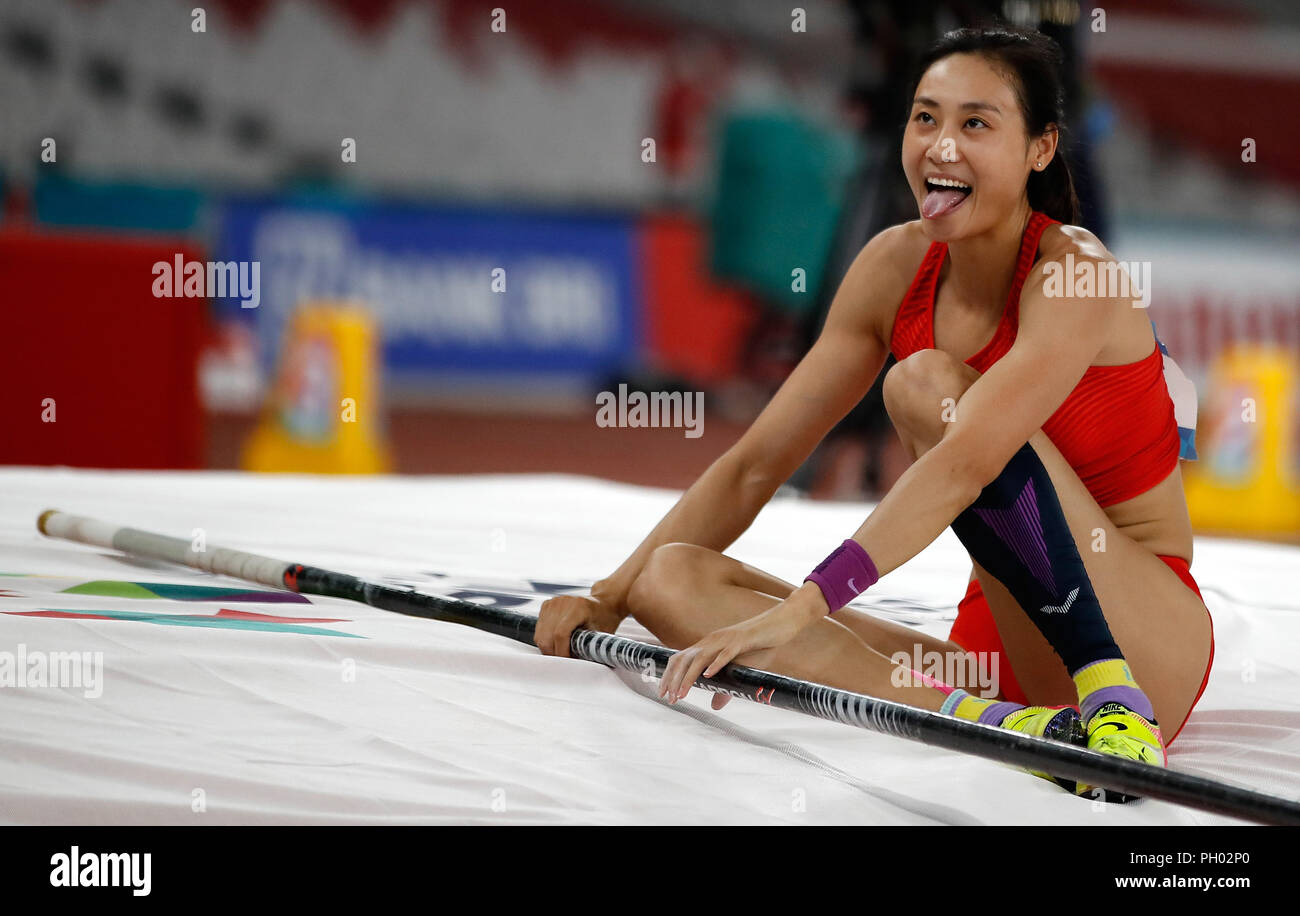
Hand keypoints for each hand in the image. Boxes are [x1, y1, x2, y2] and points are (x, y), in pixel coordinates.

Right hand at [535, 592, 622, 657]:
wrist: (603, 602)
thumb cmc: (605, 618)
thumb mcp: (601, 634)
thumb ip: (588, 648)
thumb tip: (576, 666)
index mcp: (579, 607)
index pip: (560, 634)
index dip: (561, 652)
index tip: (567, 662)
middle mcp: (563, 602)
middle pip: (547, 636)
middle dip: (554, 654)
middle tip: (565, 660)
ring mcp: (553, 602)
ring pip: (540, 635)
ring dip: (549, 648)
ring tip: (562, 651)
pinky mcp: (547, 605)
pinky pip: (539, 629)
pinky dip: (546, 640)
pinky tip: (557, 642)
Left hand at [658, 592, 820, 704]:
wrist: (781, 623)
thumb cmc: (761, 646)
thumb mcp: (742, 671)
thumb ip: (726, 687)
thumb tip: (715, 706)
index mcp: (709, 645)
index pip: (681, 659)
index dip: (669, 675)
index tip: (663, 693)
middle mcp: (713, 640)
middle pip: (685, 659)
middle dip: (673, 679)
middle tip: (668, 698)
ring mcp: (726, 639)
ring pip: (700, 658)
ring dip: (689, 677)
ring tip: (681, 694)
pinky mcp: (742, 640)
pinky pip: (726, 653)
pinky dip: (715, 664)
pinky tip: (708, 675)